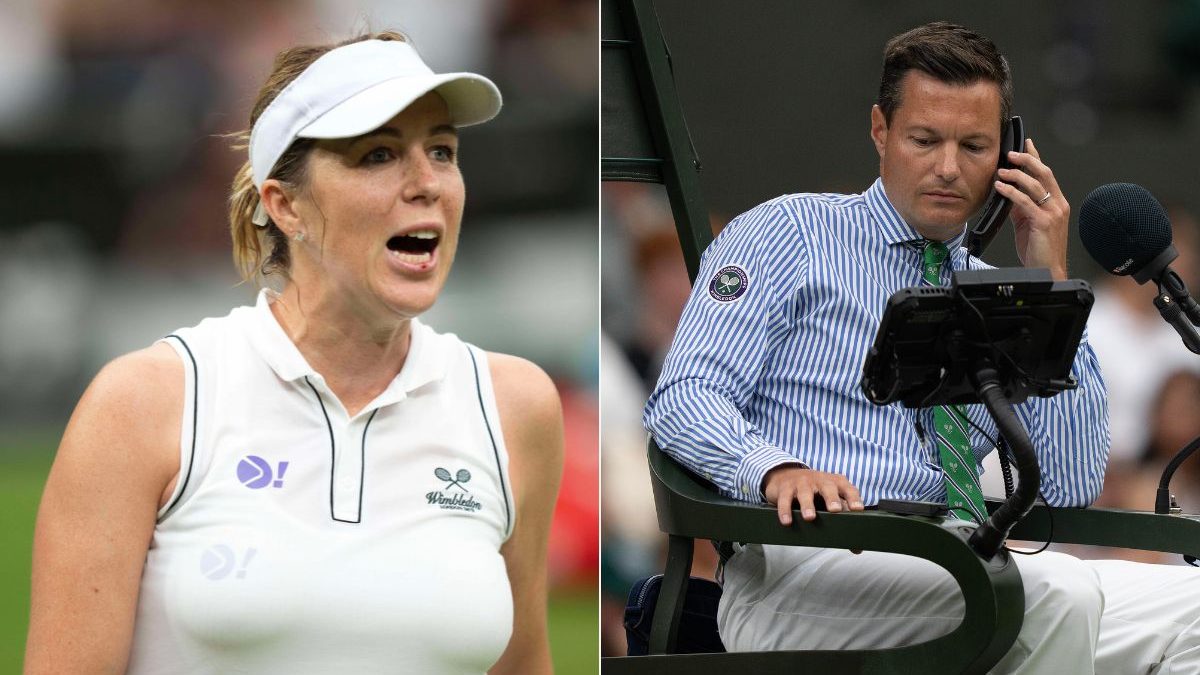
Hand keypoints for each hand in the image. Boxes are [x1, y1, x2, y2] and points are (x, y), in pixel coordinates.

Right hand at [762, 465, 863, 525]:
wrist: (786, 475)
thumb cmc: (815, 492)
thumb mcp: (829, 502)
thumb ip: (843, 521)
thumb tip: (856, 548)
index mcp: (836, 484)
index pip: (848, 489)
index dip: (853, 498)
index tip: (857, 509)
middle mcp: (820, 480)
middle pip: (828, 487)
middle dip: (832, 498)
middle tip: (835, 510)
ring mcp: (802, 483)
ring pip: (805, 493)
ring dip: (807, 505)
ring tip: (810, 517)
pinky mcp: (785, 488)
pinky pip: (785, 499)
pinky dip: (785, 510)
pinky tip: (787, 521)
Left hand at [993, 138, 1069, 280]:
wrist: (1048, 270)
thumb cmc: (1039, 250)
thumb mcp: (1028, 224)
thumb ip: (1021, 208)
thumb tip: (1008, 194)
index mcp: (1057, 203)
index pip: (1046, 174)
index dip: (1036, 157)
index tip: (1026, 143)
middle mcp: (1058, 205)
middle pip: (1044, 173)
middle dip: (1027, 160)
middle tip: (1009, 154)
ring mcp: (1053, 213)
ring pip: (1035, 185)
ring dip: (1016, 175)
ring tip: (1001, 171)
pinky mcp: (1044, 222)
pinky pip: (1025, 202)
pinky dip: (1011, 192)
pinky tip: (1000, 188)